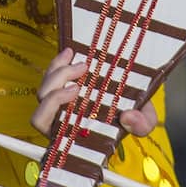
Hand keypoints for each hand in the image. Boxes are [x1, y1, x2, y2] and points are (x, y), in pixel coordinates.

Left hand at [30, 46, 158, 138]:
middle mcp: (63, 121)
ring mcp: (62, 103)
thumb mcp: (146, 119)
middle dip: (55, 94)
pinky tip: (71, 52)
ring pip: (42, 93)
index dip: (50, 113)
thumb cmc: (136, 111)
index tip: (75, 93)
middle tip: (81, 78)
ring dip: (58, 75)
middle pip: (39, 114)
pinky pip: (50, 75)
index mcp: (76, 134)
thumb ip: (142, 124)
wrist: (138, 93)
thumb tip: (128, 118)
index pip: (50, 131)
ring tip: (83, 64)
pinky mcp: (66, 84)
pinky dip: (57, 63)